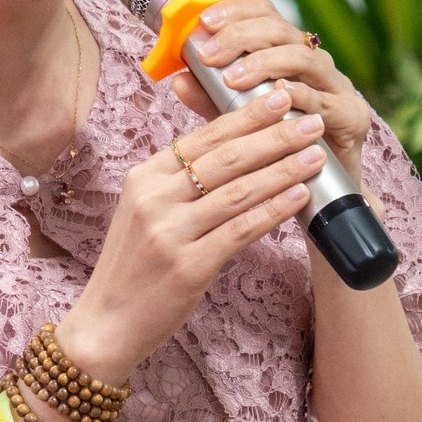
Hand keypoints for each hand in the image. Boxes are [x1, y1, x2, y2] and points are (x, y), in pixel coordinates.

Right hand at [56, 88, 329, 382]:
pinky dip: (273, 210)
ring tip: (315, 156)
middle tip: (311, 121)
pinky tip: (298, 198)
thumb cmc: (134, 267)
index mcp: (144, 177)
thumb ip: (179, 182)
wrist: (105, 324)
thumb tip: (234, 150)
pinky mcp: (188, 266)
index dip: (246, 115)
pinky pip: (240, 230)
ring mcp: (170, 232)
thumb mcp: (146, 213)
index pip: (203, 136)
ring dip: (282, 170)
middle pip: (226, 157)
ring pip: (238, 191)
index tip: (281, 97)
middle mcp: (154, 198)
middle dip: (274, 136)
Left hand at [174, 0, 372, 178]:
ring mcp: (336, 87)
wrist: (318, 193)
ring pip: (303, 58)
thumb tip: (178, 79)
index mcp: (288, 54)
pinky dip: (301, 95)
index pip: (266, 14)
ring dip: (265, 63)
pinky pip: (325, 100)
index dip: (236, 10)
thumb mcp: (236, 120)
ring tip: (234, 78)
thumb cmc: (278, 150)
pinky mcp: (351, 116)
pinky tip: (278, 96)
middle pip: (282, 29)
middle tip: (211, 55)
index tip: (206, 22)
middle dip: (242, 37)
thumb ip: (211, 99)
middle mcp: (315, 63)